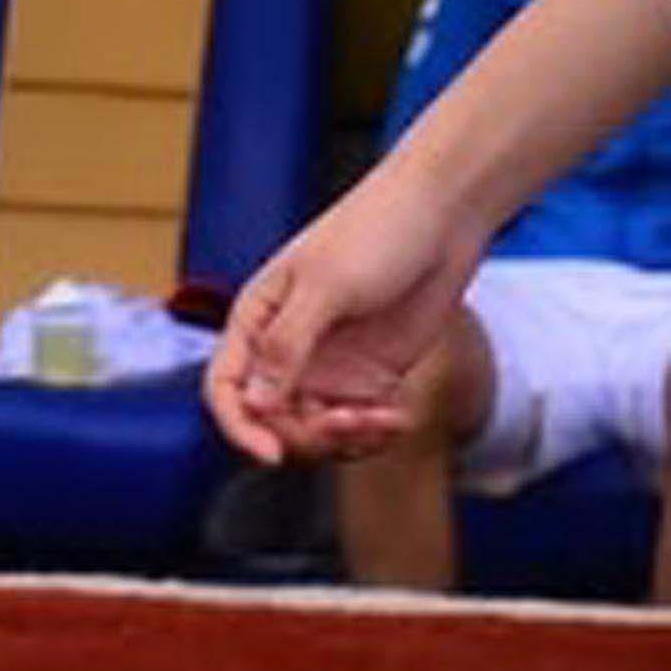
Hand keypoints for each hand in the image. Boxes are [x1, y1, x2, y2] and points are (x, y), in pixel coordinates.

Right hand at [205, 153, 481, 466]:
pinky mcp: (370, 376)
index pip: (227, 390)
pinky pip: (358, 428)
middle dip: (308, 436)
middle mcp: (287, 350)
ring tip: (385, 418)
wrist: (444, 214)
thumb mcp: (327, 286)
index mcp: (257, 320)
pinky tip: (400, 418)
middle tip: (351, 420)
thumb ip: (288, 345)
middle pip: (273, 423)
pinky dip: (374, 435)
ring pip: (316, 433)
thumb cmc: (377, 231)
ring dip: (346, 440)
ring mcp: (330, 365)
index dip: (239, 428)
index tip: (270, 456)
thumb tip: (255, 405)